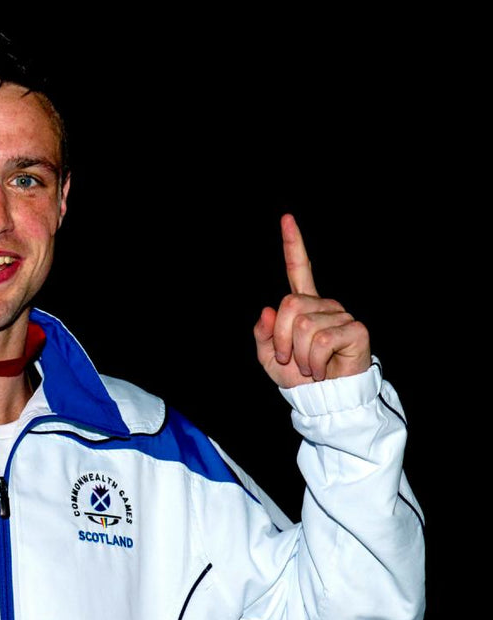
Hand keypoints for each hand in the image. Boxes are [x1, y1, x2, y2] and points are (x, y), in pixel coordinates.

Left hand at [253, 214, 370, 387]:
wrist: (325, 400)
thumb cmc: (300, 379)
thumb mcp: (269, 358)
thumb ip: (263, 334)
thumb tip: (268, 310)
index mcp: (303, 306)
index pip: (298, 270)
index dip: (293, 245)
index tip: (287, 218)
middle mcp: (324, 304)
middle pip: (289, 305)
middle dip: (281, 339)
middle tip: (291, 359)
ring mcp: (341, 314)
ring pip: (303, 326)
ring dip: (299, 355)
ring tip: (310, 366)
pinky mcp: (356, 329)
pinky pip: (321, 340)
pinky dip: (315, 362)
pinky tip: (323, 369)